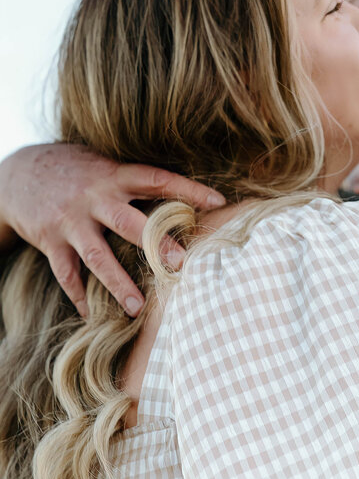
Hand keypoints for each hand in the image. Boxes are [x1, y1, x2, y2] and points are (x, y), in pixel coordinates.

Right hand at [0, 144, 224, 317]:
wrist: (16, 173)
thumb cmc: (75, 168)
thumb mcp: (104, 163)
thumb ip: (136, 180)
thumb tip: (186, 194)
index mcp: (114, 176)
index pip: (158, 180)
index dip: (188, 190)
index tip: (218, 201)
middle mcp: (94, 198)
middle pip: (129, 223)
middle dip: (156, 244)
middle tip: (183, 264)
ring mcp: (70, 221)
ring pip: (98, 256)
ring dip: (118, 284)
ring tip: (138, 309)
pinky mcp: (49, 241)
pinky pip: (66, 274)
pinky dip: (79, 296)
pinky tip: (92, 316)